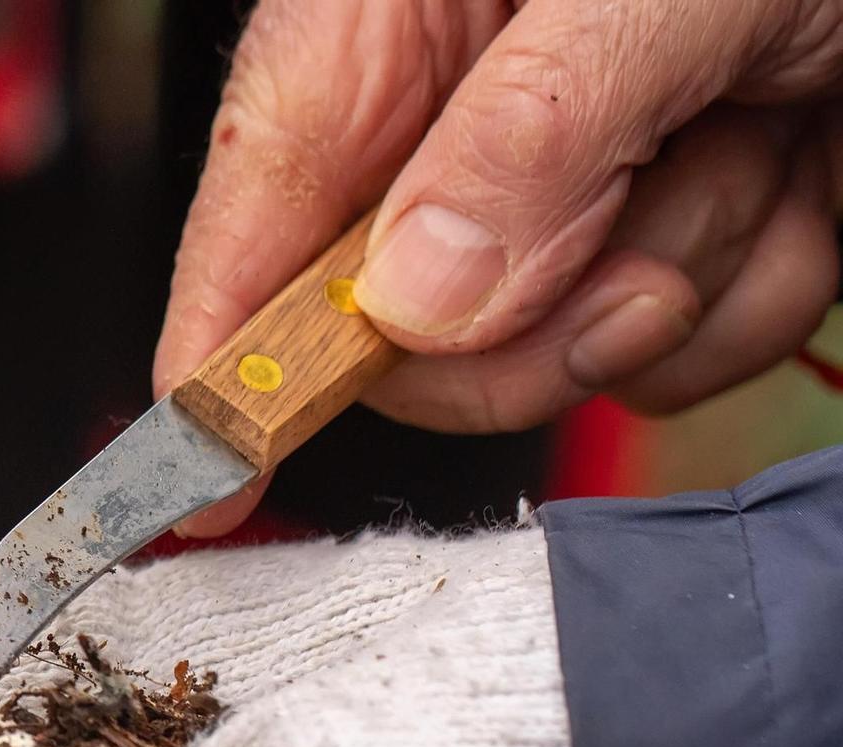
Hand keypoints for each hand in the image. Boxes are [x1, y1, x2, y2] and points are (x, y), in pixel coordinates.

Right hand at [161, 0, 842, 535]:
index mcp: (401, 9)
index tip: (200, 464)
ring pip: (548, 352)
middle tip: (625, 253)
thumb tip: (413, 297)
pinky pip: (672, 352)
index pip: (259, 195)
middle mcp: (464, 107)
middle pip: (397, 324)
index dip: (220, 341)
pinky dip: (759, 285)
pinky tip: (796, 161)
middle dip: (529, 326)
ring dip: (679, 275)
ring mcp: (568, 183)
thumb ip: (531, 130)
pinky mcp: (666, 233)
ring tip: (754, 133)